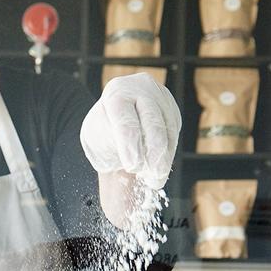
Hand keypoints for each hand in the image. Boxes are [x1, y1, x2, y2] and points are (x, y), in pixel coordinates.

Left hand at [80, 73, 180, 189]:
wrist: (114, 121)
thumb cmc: (102, 131)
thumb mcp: (96, 137)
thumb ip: (110, 142)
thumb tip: (135, 156)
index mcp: (117, 93)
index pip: (126, 119)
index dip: (130, 144)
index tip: (132, 166)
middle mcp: (142, 89)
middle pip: (153, 122)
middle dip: (154, 153)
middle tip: (151, 177)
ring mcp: (160, 97)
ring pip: (168, 130)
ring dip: (163, 159)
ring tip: (153, 181)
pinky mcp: (172, 110)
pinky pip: (174, 134)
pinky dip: (168, 154)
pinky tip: (159, 170)